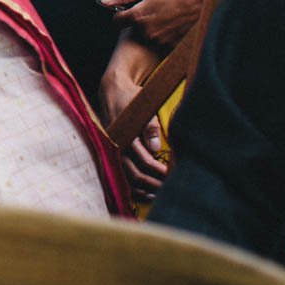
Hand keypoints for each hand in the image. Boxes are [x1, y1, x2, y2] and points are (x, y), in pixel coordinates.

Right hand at [100, 66, 168, 200]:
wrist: (112, 92)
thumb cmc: (130, 98)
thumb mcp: (141, 106)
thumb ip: (149, 127)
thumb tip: (155, 148)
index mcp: (124, 135)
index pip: (144, 160)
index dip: (159, 171)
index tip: (172, 175)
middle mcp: (116, 146)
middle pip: (134, 174)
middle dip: (153, 183)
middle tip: (170, 188)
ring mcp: (113, 151)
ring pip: (127, 178)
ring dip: (144, 188)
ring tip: (160, 193)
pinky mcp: (113, 153)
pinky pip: (121, 176)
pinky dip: (133, 187)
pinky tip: (146, 192)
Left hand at [103, 0, 206, 46]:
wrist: (207, 1)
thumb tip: (105, 0)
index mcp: (138, 16)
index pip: (117, 21)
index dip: (120, 13)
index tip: (127, 8)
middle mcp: (147, 32)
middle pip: (133, 27)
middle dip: (138, 18)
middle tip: (154, 6)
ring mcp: (160, 40)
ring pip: (146, 34)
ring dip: (151, 25)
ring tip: (166, 12)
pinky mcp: (172, 45)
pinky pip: (160, 39)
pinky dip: (163, 31)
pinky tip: (173, 21)